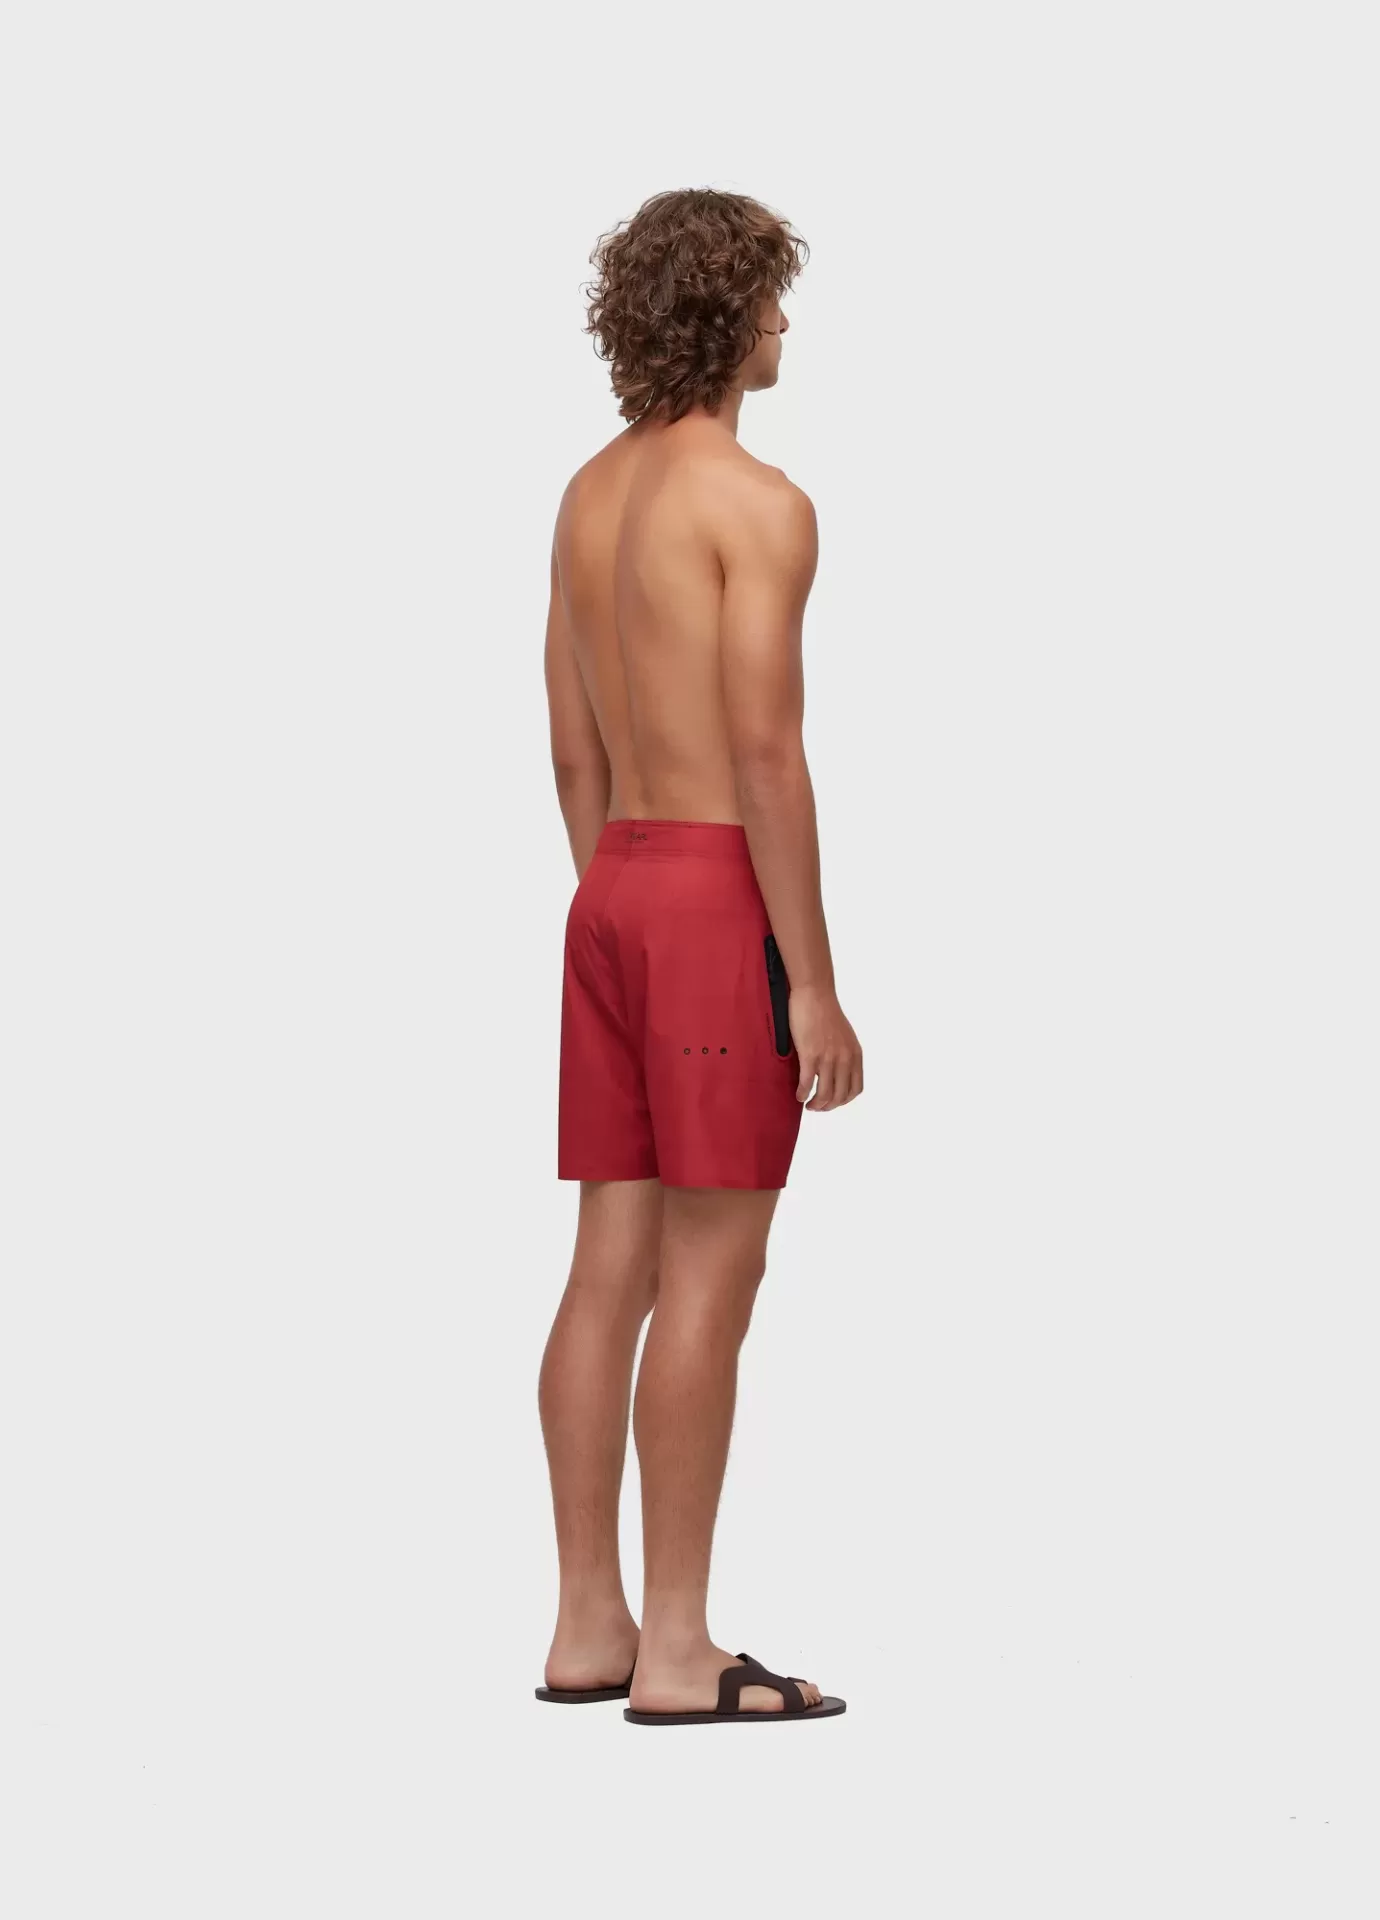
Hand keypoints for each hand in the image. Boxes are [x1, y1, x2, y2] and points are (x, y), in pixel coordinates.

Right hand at [789, 985, 862, 1109]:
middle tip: (817, 1107)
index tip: (832, 1102)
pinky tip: (798, 1096)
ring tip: (808, 1104)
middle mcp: (844, 1058)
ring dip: (816, 1104)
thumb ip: (843, 1054)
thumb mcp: (844, 1036)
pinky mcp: (811, 1054)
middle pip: (840, 1096)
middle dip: (828, 1106)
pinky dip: (803, 1093)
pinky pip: (808, 1083)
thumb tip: (834, 1071)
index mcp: (854, 1054)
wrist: (814, 993)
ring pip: (825, 1094)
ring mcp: (828, 1057)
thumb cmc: (825, 1011)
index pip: (855, 1089)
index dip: (843, 1100)